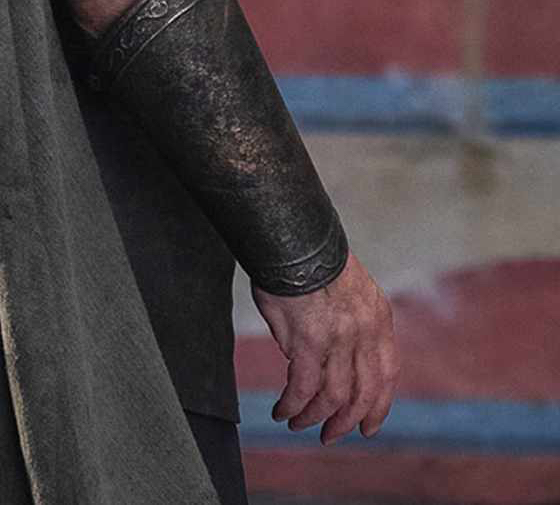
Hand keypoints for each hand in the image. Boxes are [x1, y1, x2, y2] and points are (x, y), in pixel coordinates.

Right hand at [251, 251, 398, 445]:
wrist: (294, 234)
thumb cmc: (312, 256)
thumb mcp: (349, 289)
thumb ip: (348, 327)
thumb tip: (326, 361)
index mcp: (378, 317)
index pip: (387, 374)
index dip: (379, 405)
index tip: (368, 426)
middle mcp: (365, 333)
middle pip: (364, 393)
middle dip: (347, 421)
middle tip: (331, 435)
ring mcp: (339, 339)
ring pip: (333, 397)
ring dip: (315, 417)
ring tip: (299, 423)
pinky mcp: (309, 342)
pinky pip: (303, 388)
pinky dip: (293, 405)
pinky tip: (283, 411)